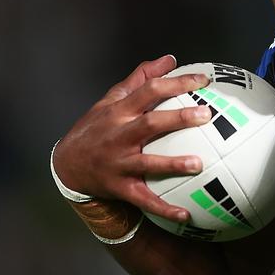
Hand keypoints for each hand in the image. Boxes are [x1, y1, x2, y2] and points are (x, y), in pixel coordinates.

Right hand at [53, 54, 211, 222]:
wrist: (67, 165)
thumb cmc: (96, 128)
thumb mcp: (111, 100)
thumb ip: (141, 78)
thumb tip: (170, 59)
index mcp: (120, 111)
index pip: (149, 91)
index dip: (176, 83)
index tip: (203, 81)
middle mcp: (119, 136)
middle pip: (150, 124)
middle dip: (178, 118)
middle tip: (207, 115)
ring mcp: (119, 163)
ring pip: (147, 163)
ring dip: (173, 164)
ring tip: (199, 164)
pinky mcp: (119, 187)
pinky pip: (144, 199)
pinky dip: (164, 208)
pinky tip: (187, 215)